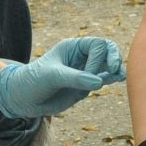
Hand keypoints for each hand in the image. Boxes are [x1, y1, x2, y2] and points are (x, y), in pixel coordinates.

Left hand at [0, 37, 125, 118]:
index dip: (98, 59)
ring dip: (116, 68)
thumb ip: (75, 78)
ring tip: (120, 75)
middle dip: (113, 58)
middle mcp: (82, 57)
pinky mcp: (86, 86)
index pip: (97, 46)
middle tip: (114, 70)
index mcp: (73, 47)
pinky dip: (112, 79)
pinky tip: (119, 79)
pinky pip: (104, 79)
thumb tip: (98, 82)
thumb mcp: (52, 77)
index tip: (89, 74)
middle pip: (107, 50)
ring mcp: (85, 71)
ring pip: (108, 65)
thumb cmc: (33, 81)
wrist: (24, 99)